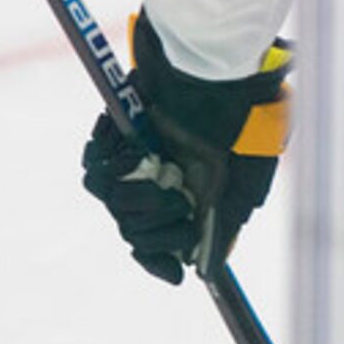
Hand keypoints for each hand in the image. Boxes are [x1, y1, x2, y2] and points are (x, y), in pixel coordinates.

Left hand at [79, 15, 288, 284]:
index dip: (163, 260)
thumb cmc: (242, 118)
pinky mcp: (117, 138)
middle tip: (174, 195)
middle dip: (151, 224)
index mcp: (198, 194)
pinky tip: (136, 147)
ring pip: (113, 203)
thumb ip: (225, 224)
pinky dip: (110, 160)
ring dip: (132, 194)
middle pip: (135, 229)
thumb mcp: (248, 179)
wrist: (217, 69)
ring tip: (154, 165)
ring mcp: (141, 160)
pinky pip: (95, 167)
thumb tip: (206, 269)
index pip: (168, 243)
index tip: (175, 275)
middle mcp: (167, 180)